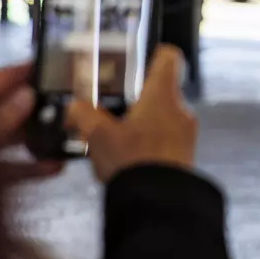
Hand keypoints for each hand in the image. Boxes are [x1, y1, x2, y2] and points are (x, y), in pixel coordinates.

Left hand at [0, 62, 62, 184]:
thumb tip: (28, 96)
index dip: (19, 73)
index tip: (50, 64)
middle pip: (1, 110)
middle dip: (33, 107)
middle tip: (69, 101)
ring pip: (6, 141)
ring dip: (35, 139)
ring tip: (65, 134)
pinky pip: (5, 170)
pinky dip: (28, 169)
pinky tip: (53, 168)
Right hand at [66, 46, 196, 183]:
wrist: (159, 204)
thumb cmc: (131, 160)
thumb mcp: (97, 134)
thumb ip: (82, 114)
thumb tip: (72, 107)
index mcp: (164, 94)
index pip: (168, 57)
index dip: (152, 53)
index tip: (133, 62)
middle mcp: (181, 108)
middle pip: (160, 90)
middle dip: (135, 98)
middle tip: (109, 108)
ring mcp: (186, 133)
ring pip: (161, 117)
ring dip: (140, 124)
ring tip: (113, 138)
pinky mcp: (185, 156)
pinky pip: (165, 141)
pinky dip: (148, 144)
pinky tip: (126, 159)